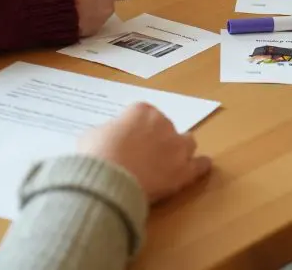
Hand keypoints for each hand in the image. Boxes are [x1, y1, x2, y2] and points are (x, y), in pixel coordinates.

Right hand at [78, 103, 211, 203]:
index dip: (136, 128)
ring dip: (179, 148)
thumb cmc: (96, 155)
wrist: (108, 180)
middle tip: (144, 155)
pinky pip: (199, 164)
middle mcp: (163, 123)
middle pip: (165, 127)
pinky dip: (200, 165)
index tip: (129, 140)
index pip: (143, 114)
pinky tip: (201, 167)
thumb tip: (109, 138)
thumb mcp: (91, 135)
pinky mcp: (184, 170)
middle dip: (157, 139)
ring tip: (170, 161)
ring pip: (187, 142)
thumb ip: (106, 132)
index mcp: (141, 111)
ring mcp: (177, 147)